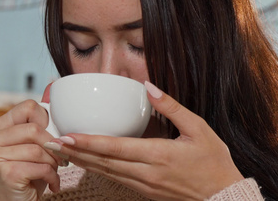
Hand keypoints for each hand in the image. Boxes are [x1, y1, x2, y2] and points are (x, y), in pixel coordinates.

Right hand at [0, 83, 62, 200]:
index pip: (28, 107)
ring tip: (53, 172)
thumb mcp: (32, 145)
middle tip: (59, 159)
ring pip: (39, 150)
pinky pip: (40, 167)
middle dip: (53, 146)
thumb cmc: (28, 174)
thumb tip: (52, 89)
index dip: (46, 121)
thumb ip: (39, 123)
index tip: (50, 137)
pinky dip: (52, 177)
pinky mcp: (6, 173)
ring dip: (53, 164)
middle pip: (34, 129)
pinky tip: (51, 184)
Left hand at [49, 81, 243, 199]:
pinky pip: (115, 179)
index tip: (68, 136)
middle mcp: (146, 172)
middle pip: (103, 162)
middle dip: (76, 152)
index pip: (115, 148)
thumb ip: (171, 107)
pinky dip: (97, 170)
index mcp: (158, 155)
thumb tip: (149, 87)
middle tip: (52, 143)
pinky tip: (87, 163)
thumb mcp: (198, 128)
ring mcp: (144, 185)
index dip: (89, 142)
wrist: (224, 197)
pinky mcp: (145, 191)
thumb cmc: (214, 162)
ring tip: (61, 152)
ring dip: (82, 162)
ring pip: (106, 173)